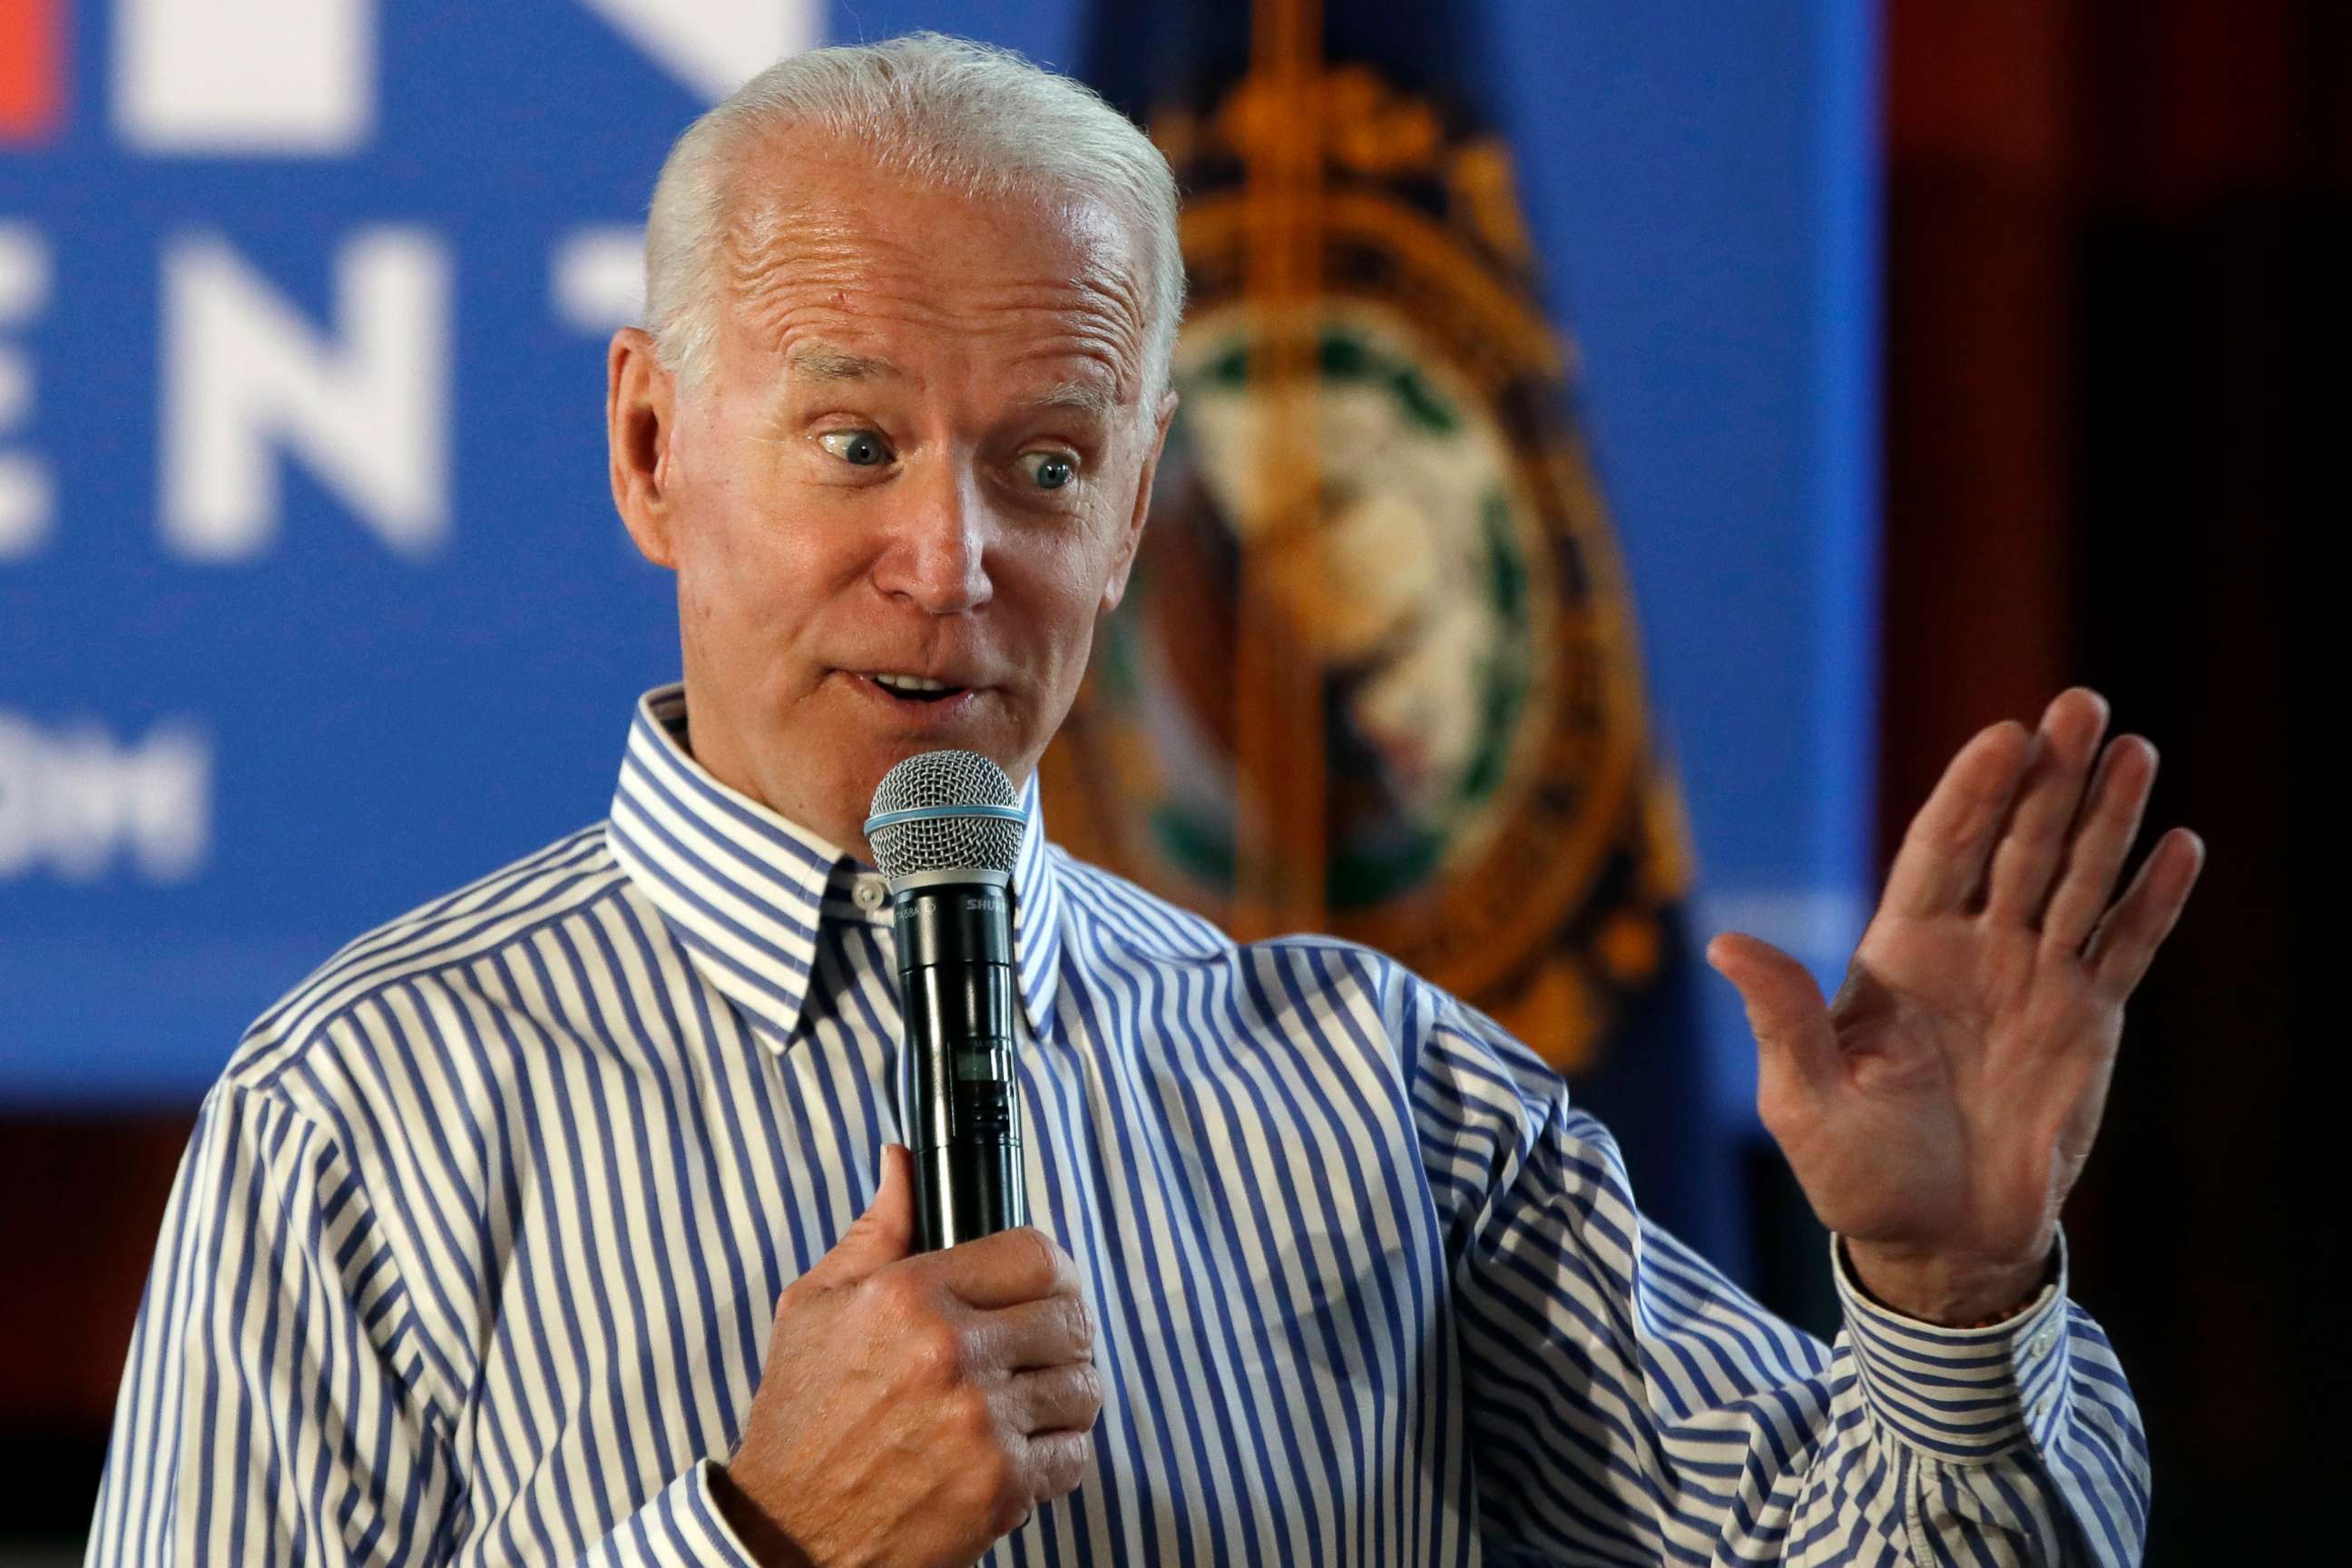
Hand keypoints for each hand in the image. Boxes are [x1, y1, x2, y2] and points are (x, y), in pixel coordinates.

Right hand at [715, 1145, 1101, 1567]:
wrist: (787, 1534)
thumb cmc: (801, 1418)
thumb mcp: (817, 1306)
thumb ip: (877, 1229)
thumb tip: (903, 1162)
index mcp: (911, 1296)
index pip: (1036, 1253)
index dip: (1053, 1267)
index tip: (1047, 1284)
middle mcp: (952, 1354)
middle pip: (1072, 1318)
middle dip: (1064, 1330)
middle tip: (1041, 1345)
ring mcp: (982, 1424)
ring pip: (1083, 1386)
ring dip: (1066, 1392)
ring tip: (1031, 1399)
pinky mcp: (1001, 1489)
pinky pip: (1075, 1454)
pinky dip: (1059, 1453)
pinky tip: (1021, 1448)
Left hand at [1707, 688, 2203, 1324]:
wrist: (1938, 1241)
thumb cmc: (1856, 1173)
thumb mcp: (1803, 1099)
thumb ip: (1784, 1018)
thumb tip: (1722, 944)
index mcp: (1899, 952)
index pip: (1941, 849)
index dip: (1972, 792)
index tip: (2004, 735)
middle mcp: (1971, 950)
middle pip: (2017, 844)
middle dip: (2048, 776)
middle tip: (2082, 703)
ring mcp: (2034, 980)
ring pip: (2078, 880)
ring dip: (2107, 817)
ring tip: (2135, 748)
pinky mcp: (2087, 1023)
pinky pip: (2124, 948)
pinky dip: (2153, 901)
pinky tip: (2179, 845)